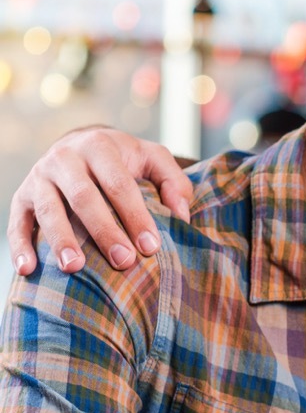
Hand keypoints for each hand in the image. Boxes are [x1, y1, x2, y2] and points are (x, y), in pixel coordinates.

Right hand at [7, 127, 192, 274]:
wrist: (79, 143)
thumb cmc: (124, 160)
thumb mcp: (152, 158)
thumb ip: (173, 181)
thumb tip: (181, 216)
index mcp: (99, 147)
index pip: (118, 183)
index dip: (135, 215)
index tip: (151, 247)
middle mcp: (65, 159)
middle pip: (83, 197)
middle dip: (103, 230)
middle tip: (123, 261)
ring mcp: (39, 177)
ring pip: (48, 210)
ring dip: (60, 240)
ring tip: (75, 268)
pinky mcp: (22, 197)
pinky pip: (16, 222)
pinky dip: (20, 246)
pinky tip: (27, 270)